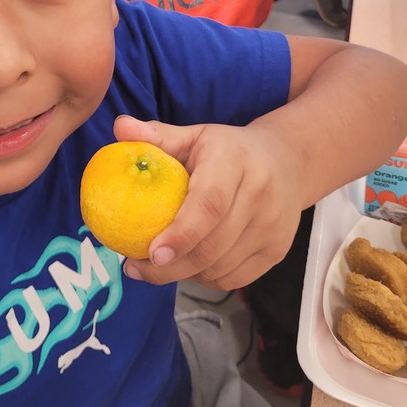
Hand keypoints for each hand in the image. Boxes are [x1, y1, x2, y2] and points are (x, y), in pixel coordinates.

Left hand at [111, 115, 300, 289]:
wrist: (286, 162)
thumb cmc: (227, 150)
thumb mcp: (195, 136)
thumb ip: (157, 135)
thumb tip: (119, 128)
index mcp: (235, 161)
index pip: (210, 204)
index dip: (181, 233)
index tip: (151, 253)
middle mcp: (260, 195)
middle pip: (213, 245)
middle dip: (170, 266)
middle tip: (134, 267)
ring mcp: (273, 226)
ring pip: (221, 268)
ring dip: (184, 273)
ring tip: (156, 265)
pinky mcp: (278, 251)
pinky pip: (233, 279)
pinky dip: (206, 277)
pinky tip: (188, 265)